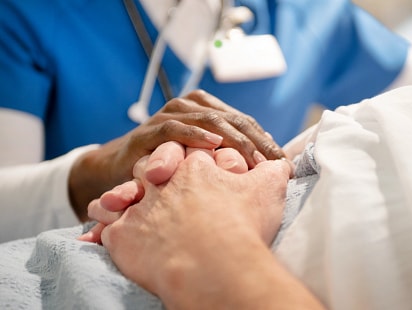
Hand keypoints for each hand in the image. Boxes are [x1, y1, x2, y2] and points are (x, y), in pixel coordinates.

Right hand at [69, 90, 285, 220]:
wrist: (117, 171)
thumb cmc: (166, 166)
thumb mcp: (200, 159)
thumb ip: (227, 155)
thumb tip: (268, 167)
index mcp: (205, 109)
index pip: (244, 121)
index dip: (264, 140)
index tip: (283, 163)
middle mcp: (189, 107)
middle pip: (231, 119)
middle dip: (256, 141)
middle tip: (274, 164)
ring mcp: (168, 117)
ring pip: (209, 120)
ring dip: (234, 139)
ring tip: (253, 158)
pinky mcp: (148, 132)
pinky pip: (175, 129)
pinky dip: (196, 135)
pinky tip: (213, 145)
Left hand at [94, 147, 297, 307]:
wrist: (217, 267)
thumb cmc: (243, 228)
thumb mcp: (267, 191)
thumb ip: (274, 171)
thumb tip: (284, 163)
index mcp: (194, 165)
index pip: (186, 149)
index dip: (188, 154)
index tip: (190, 165)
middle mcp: (162, 181)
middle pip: (149, 165)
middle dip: (151, 168)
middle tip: (155, 177)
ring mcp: (140, 208)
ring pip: (122, 194)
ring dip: (118, 196)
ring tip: (114, 201)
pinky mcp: (123, 237)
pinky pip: (106, 228)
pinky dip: (101, 229)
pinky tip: (95, 233)